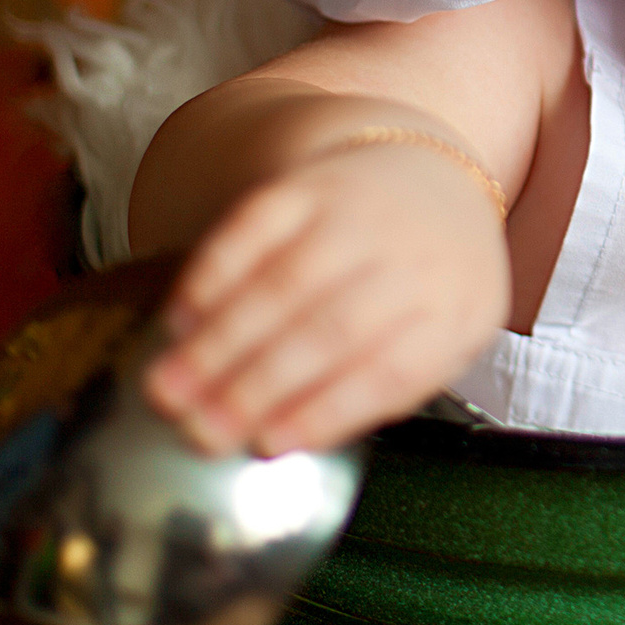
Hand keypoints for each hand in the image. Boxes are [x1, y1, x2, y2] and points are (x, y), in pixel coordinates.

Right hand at [141, 139, 508, 455]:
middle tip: (199, 428)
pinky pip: (255, 228)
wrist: (432, 180)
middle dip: (256, 386)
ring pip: (286, 282)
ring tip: (170, 387)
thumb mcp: (439, 341)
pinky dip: (212, 275)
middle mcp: (415, 257)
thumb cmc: (426, 284)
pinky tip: (182, 317)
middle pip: (331, 329)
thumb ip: (381, 391)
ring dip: (219, 341)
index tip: (267, 444)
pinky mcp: (312, 183)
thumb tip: (285, 435)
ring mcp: (363, 214)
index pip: (391, 370)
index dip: (326, 410)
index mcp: (454, 312)